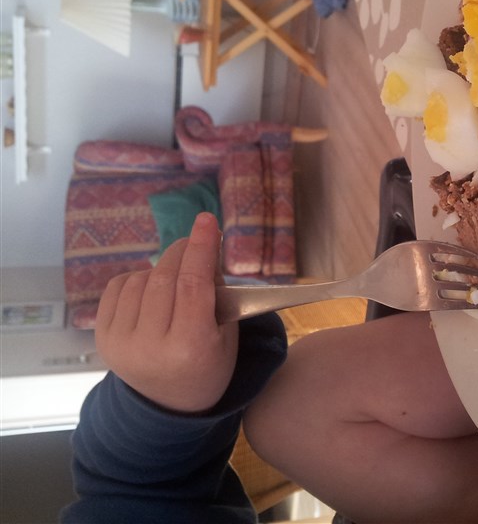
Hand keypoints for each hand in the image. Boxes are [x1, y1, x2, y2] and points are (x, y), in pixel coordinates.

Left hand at [95, 212, 238, 413]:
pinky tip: (150, 291)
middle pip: (165, 277)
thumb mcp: (227, 332)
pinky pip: (118, 287)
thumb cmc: (209, 364)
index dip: (200, 248)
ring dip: (161, 269)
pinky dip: (137, 279)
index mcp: (191, 346)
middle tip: (196, 244)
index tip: (207, 221)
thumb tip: (202, 245)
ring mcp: (121, 342)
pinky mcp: (102, 338)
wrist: (170, 403)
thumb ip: (216, 291)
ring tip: (174, 283)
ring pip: (141, 278)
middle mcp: (151, 345)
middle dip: (183, 251)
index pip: (193, 285)